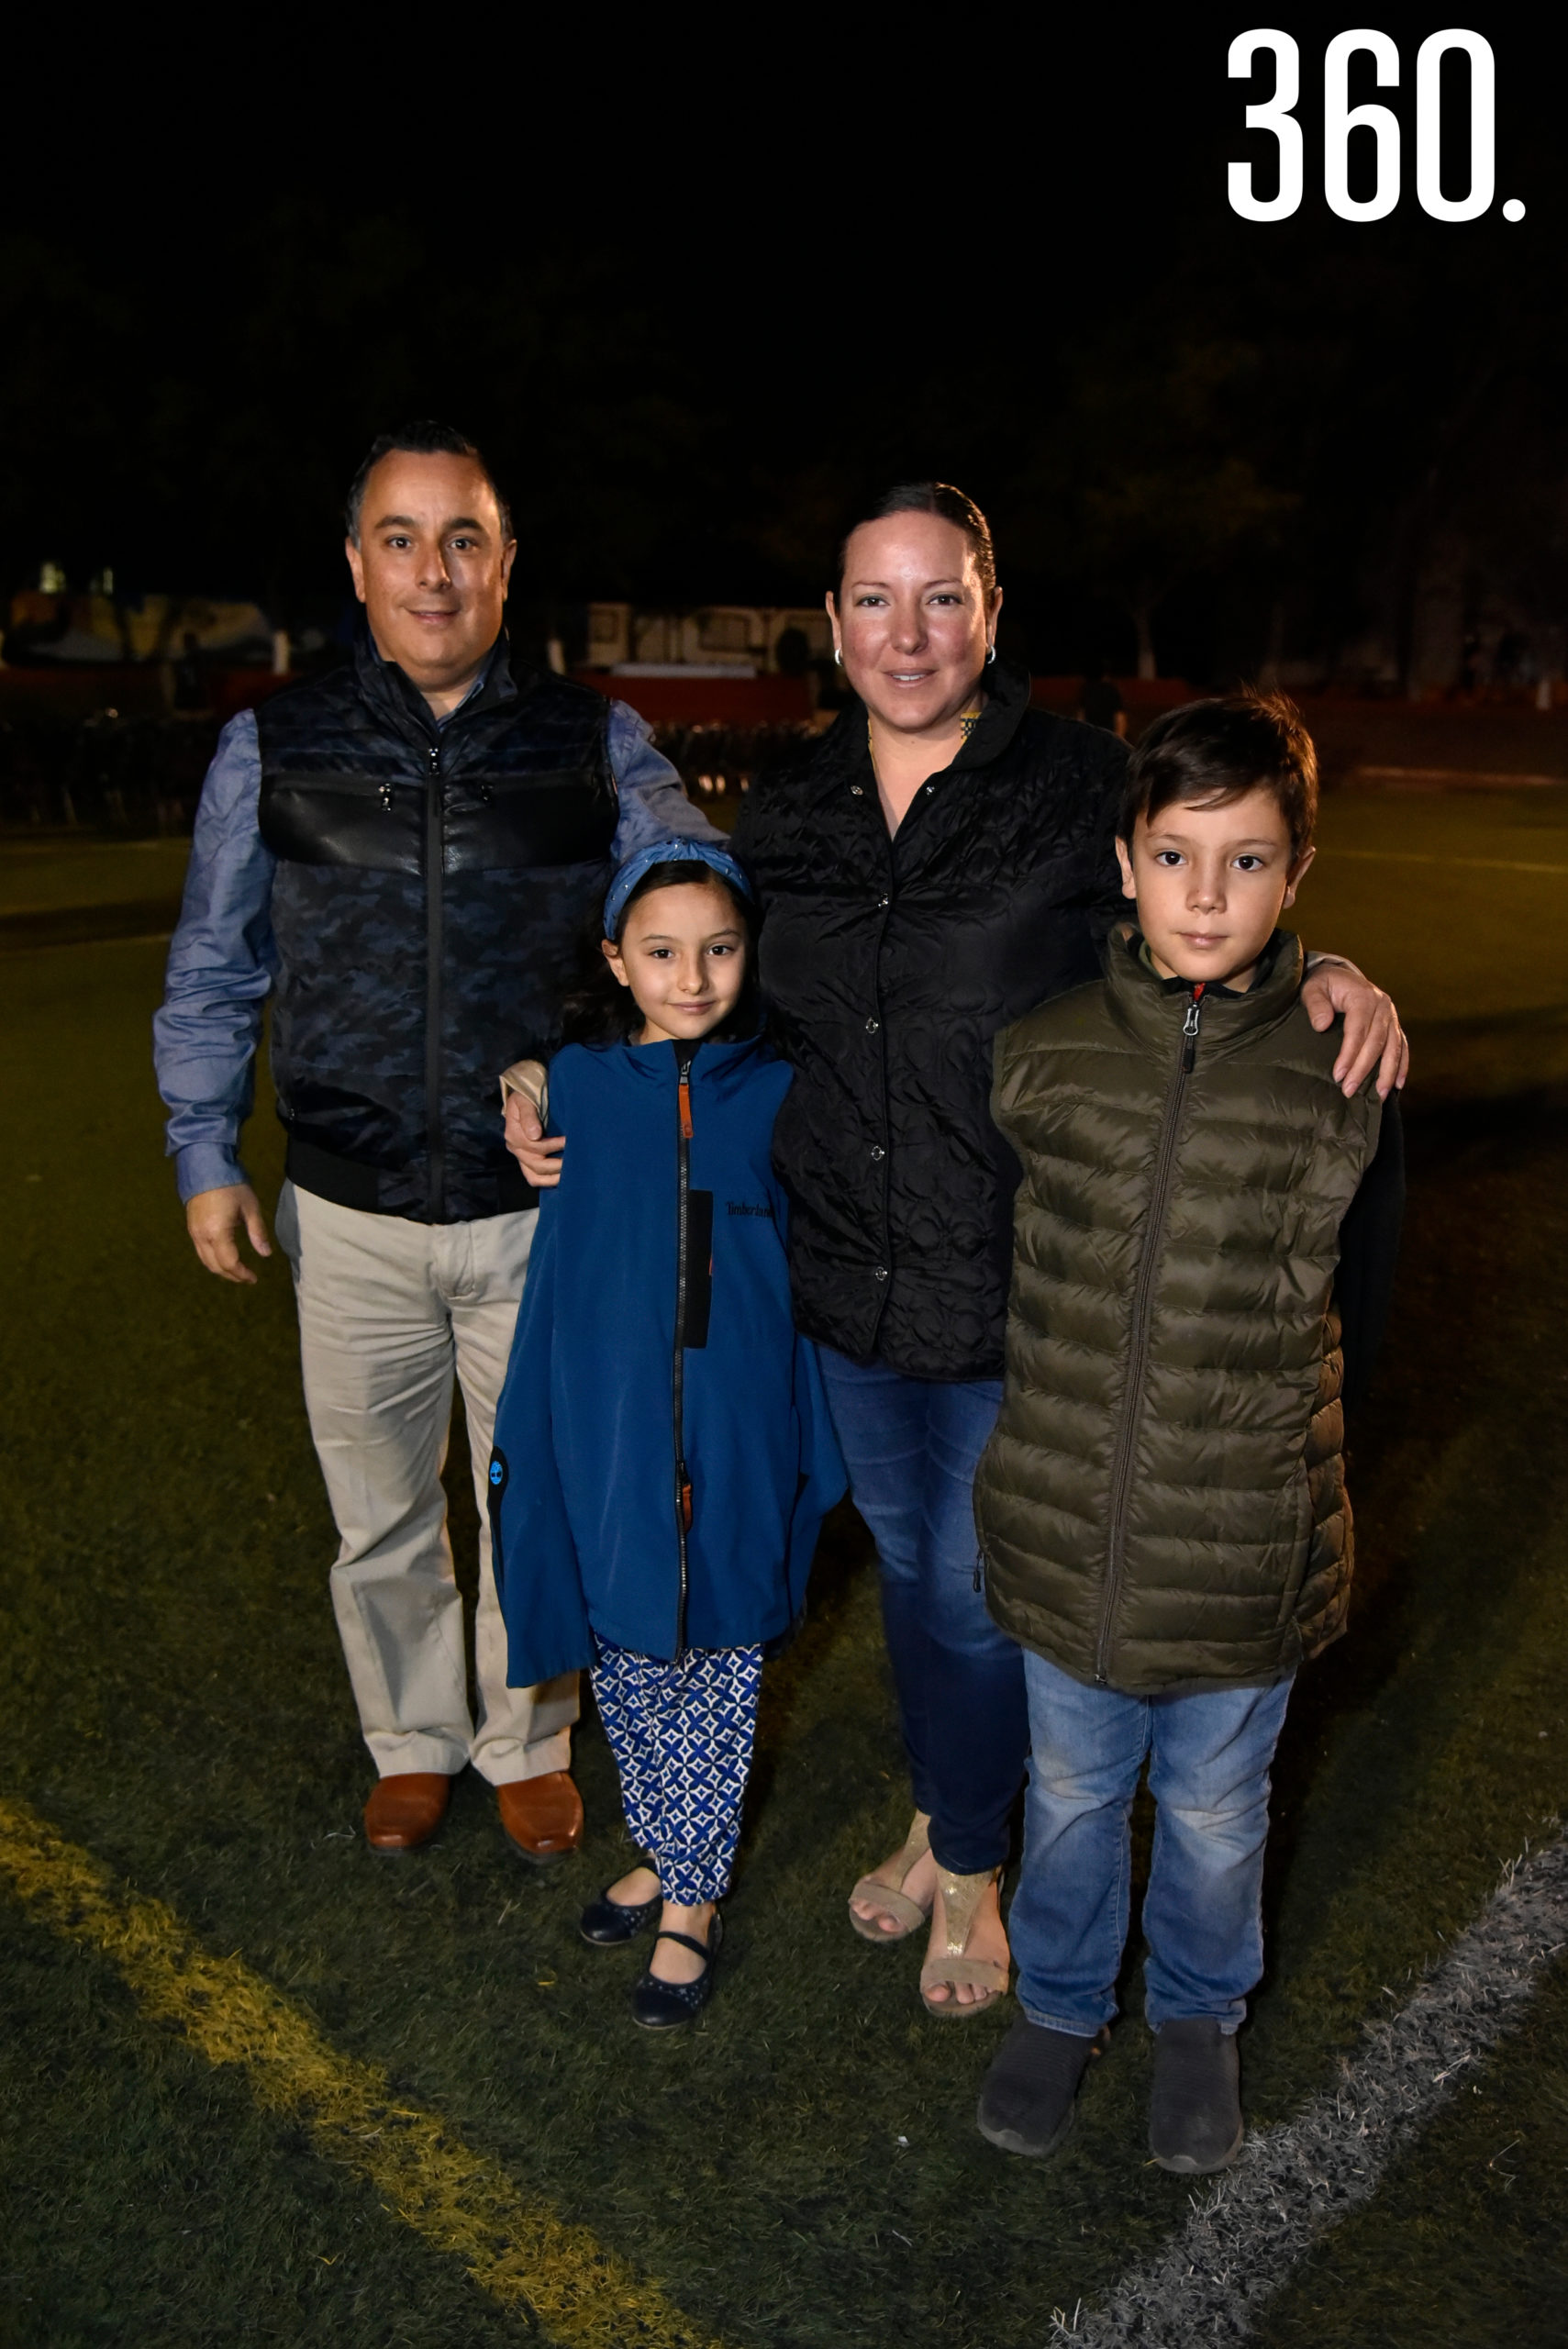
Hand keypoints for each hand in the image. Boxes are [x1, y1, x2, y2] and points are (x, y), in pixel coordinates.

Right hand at [186, 1183, 272, 1283]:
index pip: (229, 1263)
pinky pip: (200, 1251)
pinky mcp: (191, 1228)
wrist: (205, 1167)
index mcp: (218, 1232)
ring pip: (205, 1261)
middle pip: (215, 1266)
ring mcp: (193, 1233)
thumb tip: (266, 1254)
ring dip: (221, 1270)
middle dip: (231, 1275)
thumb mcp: (250, 1207)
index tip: (254, 1278)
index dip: (241, 1274)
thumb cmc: (231, 1186)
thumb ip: (257, 1232)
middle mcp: (202, 1236)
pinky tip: (224, 1258)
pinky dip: (212, 1260)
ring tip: (237, 1272)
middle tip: (247, 1278)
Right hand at [504, 1091, 563, 1187]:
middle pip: (536, 1163)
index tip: (568, 1140)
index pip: (534, 1146)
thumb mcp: (524, 1100)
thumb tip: (534, 1135)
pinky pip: (534, 1178)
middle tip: (575, 1159)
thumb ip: (529, 1115)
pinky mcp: (526, 1161)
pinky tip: (562, 1178)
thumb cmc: (526, 1098)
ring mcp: (520, 1156)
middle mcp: (515, 1148)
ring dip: (553, 1177)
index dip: (553, 1145)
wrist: (522, 1100)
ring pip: (534, 1176)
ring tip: (570, 1174)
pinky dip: (548, 1180)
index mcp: (513, 1134)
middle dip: (556, 1163)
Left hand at [1302, 956, 1408, 1098]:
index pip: (1358, 1030)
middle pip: (1376, 1042)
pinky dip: (1402, 1065)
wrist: (1338, 976)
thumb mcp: (1312, 988)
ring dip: (1387, 1073)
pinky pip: (1402, 1046)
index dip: (1349, 1054)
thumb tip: (1322, 1025)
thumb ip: (1315, 1004)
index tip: (1338, 1075)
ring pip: (1393, 1047)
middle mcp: (1382, 1006)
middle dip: (1363, 1069)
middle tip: (1349, 1091)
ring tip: (1379, 1096)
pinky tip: (1398, 1084)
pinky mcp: (1393, 1025)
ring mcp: (1391, 1016)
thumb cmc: (1323, 985)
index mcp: (1363, 996)